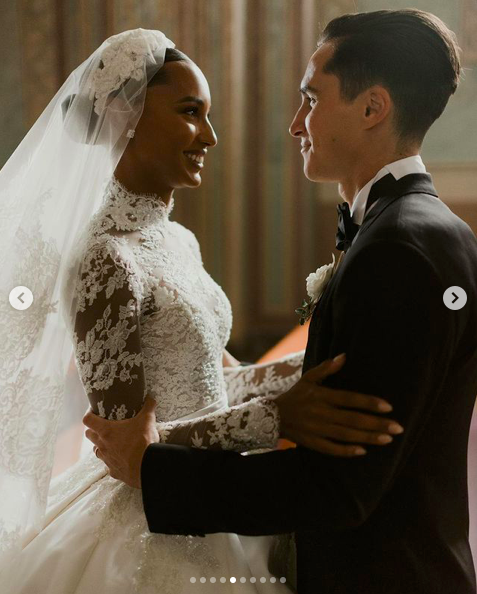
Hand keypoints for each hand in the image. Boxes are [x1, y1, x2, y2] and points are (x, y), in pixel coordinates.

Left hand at [83, 396, 158, 488]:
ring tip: (113, 441)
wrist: (147, 466)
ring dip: (101, 445)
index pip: (87, 420)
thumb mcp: (147, 420)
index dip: (89, 413)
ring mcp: (106, 459)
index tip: (95, 411)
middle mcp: (102, 445)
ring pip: (96, 450)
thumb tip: (151, 397)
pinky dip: (113, 460)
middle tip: (104, 425)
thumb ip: (148, 407)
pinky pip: (108, 464)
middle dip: (94, 429)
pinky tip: (123, 458)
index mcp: (106, 431)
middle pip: (88, 435)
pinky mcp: (113, 471)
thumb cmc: (143, 441)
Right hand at [275, 354, 403, 456]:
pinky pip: (331, 449)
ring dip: (367, 438)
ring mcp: (316, 430)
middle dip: (376, 424)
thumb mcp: (308, 378)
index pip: (349, 399)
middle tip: (398, 428)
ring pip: (346, 435)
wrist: (272, 416)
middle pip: (352, 420)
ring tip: (388, 439)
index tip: (388, 406)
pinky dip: (346, 451)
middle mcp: (320, 413)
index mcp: (321, 396)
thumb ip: (326, 369)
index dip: (369, 403)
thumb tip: (344, 356)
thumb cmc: (295, 395)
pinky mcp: (312, 443)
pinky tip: (362, 452)